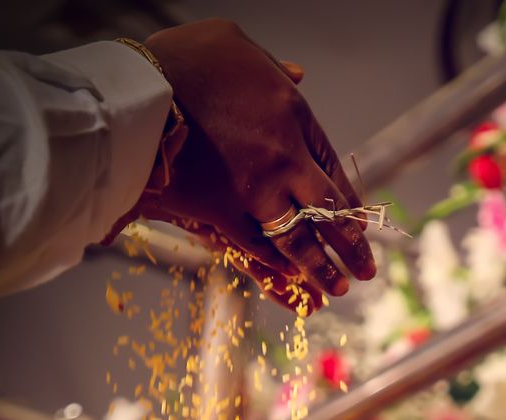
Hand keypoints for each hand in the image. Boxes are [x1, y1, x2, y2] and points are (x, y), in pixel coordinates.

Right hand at [144, 20, 375, 308]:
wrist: (137, 96)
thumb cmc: (180, 60)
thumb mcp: (232, 42)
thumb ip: (271, 67)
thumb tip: (299, 74)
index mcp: (292, 113)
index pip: (334, 166)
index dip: (349, 202)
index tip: (361, 226)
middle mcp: (283, 156)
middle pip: (327, 210)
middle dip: (350, 246)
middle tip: (367, 271)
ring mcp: (254, 189)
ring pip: (298, 238)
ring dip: (320, 268)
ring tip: (338, 290)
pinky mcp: (223, 212)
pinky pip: (256, 246)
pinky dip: (275, 265)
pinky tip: (291, 280)